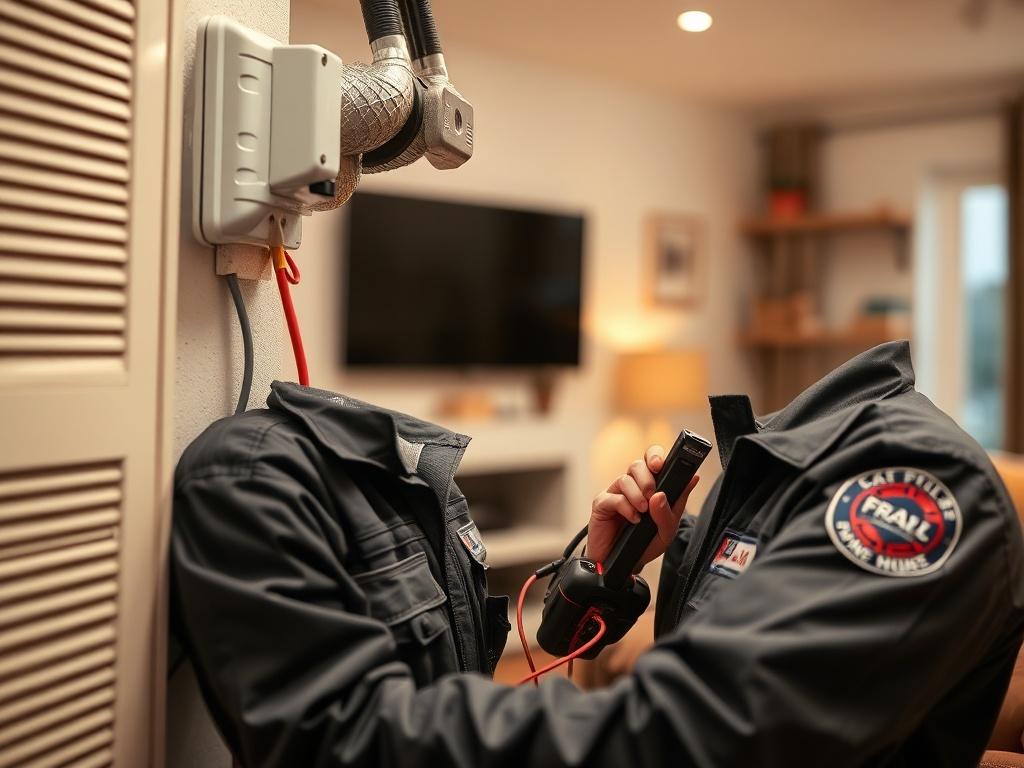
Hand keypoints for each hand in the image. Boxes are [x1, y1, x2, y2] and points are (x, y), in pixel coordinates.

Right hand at [587, 445, 698, 568]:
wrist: (625, 565)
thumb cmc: (646, 543)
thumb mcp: (668, 528)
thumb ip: (677, 504)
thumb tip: (691, 479)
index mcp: (649, 486)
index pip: (651, 459)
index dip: (655, 456)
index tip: (660, 465)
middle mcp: (632, 486)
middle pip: (636, 464)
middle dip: (647, 478)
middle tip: (653, 494)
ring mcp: (615, 494)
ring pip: (624, 479)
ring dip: (637, 494)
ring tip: (643, 511)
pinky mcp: (602, 504)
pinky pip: (613, 497)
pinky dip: (625, 507)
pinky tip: (633, 520)